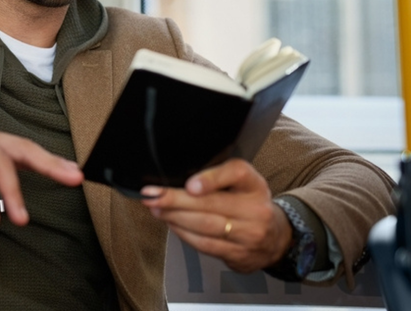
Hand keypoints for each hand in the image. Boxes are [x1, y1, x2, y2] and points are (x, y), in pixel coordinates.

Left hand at [139, 158, 292, 272]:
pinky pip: (205, 245)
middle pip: (212, 204)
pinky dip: (183, 233)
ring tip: (155, 208)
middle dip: (175, 200)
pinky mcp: (239, 254)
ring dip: (174, 217)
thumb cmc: (249, 203)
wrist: (277, 238)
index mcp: (254, 184)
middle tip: (151, 195)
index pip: (236, 173)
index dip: (211, 179)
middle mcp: (255, 209)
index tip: (190, 185)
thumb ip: (216, 176)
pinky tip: (171, 224)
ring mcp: (249, 234)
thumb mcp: (241, 182)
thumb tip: (178, 179)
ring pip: (205, 226)